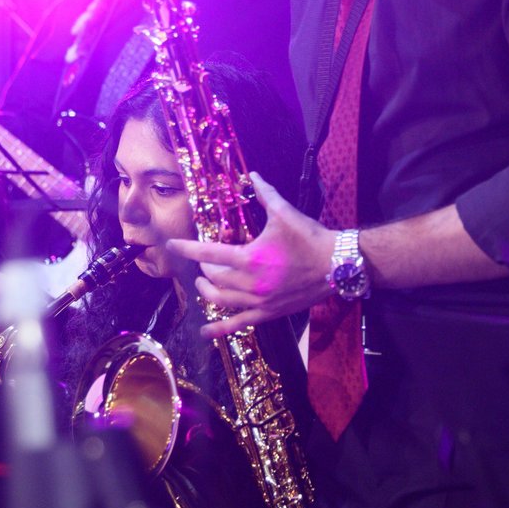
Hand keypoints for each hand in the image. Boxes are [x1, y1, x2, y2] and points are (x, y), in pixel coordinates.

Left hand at [168, 172, 334, 334]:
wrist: (336, 265)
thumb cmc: (310, 238)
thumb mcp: (285, 213)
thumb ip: (265, 194)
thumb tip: (253, 175)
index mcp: (250, 257)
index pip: (208, 252)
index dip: (187, 248)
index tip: (172, 245)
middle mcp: (250, 282)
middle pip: (212, 276)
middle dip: (204, 266)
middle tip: (206, 258)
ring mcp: (258, 301)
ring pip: (219, 299)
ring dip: (207, 290)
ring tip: (204, 281)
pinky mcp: (267, 313)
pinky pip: (237, 324)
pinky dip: (218, 329)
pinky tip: (204, 332)